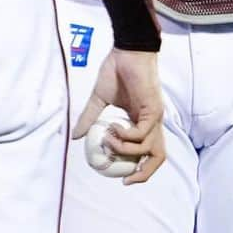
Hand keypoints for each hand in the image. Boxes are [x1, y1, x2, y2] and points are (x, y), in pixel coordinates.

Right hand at [72, 47, 165, 184]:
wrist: (126, 51)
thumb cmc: (115, 70)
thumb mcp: (99, 98)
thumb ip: (89, 117)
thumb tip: (74, 136)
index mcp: (141, 122)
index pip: (147, 152)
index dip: (138, 168)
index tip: (122, 179)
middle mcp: (151, 123)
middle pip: (158, 157)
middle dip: (144, 174)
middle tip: (126, 181)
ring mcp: (154, 117)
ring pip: (148, 149)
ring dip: (124, 150)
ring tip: (107, 138)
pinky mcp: (154, 110)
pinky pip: (141, 134)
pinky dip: (126, 136)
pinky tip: (113, 126)